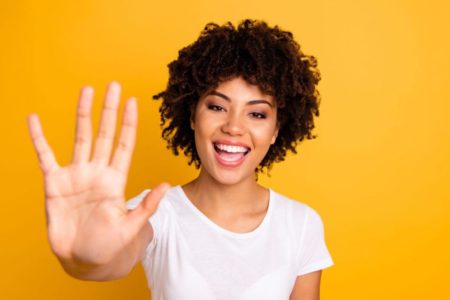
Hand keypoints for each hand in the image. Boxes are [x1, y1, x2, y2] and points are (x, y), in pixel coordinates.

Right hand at [27, 82, 168, 266]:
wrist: (83, 259)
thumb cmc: (109, 246)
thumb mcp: (131, 227)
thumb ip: (146, 206)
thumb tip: (166, 185)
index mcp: (115, 180)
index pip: (124, 145)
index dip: (129, 123)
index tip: (134, 101)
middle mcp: (97, 172)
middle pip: (104, 134)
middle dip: (109, 110)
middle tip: (113, 85)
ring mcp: (76, 175)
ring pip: (80, 138)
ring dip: (82, 114)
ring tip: (86, 90)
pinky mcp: (54, 183)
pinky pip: (45, 156)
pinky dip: (38, 139)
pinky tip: (34, 120)